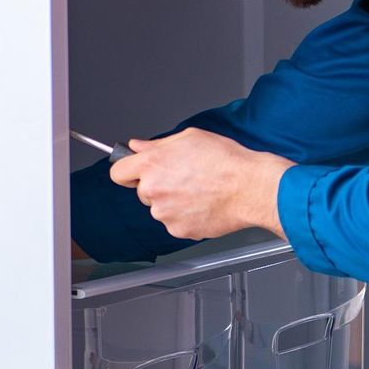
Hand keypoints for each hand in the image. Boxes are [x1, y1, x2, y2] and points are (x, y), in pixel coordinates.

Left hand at [107, 128, 292, 240]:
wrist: (251, 188)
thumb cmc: (227, 162)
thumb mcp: (190, 138)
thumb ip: (157, 145)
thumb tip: (138, 147)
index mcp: (152, 165)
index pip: (118, 173)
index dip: (128, 171)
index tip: (136, 172)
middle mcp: (153, 190)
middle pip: (143, 191)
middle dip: (158, 185)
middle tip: (184, 178)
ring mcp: (165, 213)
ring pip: (160, 208)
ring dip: (173, 202)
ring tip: (200, 191)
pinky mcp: (179, 230)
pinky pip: (175, 222)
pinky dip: (186, 216)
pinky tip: (204, 204)